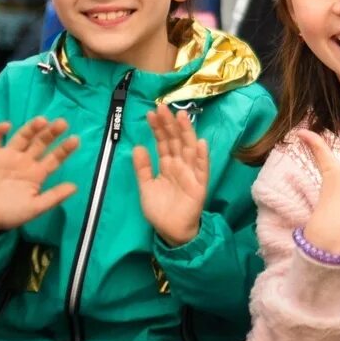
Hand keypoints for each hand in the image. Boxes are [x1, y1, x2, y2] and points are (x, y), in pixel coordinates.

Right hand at [0, 117, 79, 237]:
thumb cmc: (10, 214)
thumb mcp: (35, 208)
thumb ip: (54, 197)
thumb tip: (75, 187)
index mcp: (37, 173)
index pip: (54, 158)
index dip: (64, 149)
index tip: (75, 139)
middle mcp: (25, 161)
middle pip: (40, 143)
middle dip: (51, 133)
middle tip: (62, 123)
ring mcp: (7, 156)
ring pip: (21, 137)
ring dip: (30, 128)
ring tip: (41, 120)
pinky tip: (6, 125)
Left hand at [133, 104, 207, 246]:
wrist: (171, 232)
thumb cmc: (160, 210)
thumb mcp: (146, 187)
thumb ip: (142, 168)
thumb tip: (138, 146)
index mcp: (167, 164)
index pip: (163, 142)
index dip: (158, 128)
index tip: (151, 113)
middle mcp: (180, 165)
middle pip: (176, 141)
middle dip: (170, 124)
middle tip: (163, 108)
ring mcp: (191, 173)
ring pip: (188, 149)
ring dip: (186, 132)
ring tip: (181, 117)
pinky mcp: (199, 184)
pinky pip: (202, 168)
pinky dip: (201, 156)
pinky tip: (200, 143)